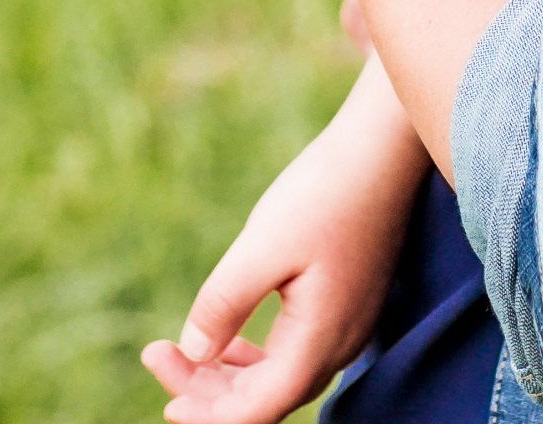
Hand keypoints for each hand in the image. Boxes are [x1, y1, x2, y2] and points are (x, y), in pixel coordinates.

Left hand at [142, 60, 428, 423]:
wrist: (384, 146)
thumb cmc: (325, 190)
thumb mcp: (264, 243)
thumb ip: (225, 303)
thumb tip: (193, 352)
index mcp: (321, 340)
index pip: (257, 408)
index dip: (205, 410)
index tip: (162, 380)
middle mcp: (341, 345)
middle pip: (268, 398)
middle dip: (209, 390)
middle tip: (158, 356)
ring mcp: (349, 325)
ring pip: (281, 378)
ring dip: (230, 375)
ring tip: (185, 354)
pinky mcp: (348, 303)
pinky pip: (296, 353)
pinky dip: (256, 357)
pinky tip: (231, 339)